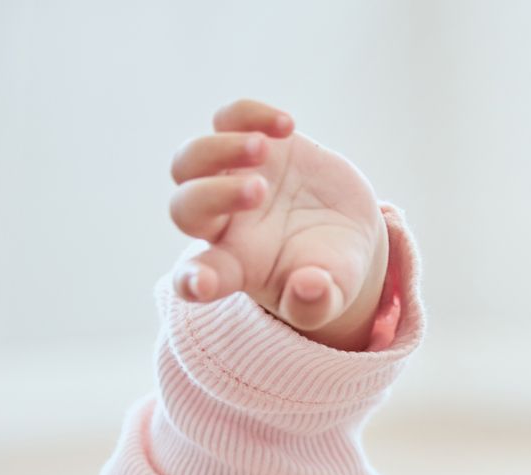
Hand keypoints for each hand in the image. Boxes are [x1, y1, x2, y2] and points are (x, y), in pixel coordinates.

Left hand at [167, 98, 388, 348]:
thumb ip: (317, 303)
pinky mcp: (253, 145)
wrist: (346, 229)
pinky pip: (227, 120)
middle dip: (212, 194)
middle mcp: (223, 223)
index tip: (203, 283)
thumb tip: (309, 287)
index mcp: (235, 268)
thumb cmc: (329, 270)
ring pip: (190, 159)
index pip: (197, 276)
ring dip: (219, 149)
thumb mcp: (331, 296)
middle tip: (259, 191)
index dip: (193, 279)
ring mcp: (232, 178)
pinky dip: (247, 114)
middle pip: (184, 207)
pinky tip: (285, 126)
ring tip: (263, 148)